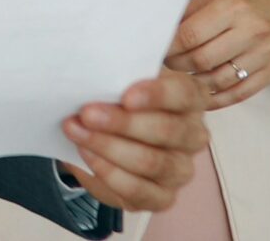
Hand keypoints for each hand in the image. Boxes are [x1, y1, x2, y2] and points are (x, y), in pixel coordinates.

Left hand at [57, 69, 207, 212]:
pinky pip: (138, 189)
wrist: (104, 138)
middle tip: (87, 113)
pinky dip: (109, 172)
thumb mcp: (120, 81)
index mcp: (190, 99)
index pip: (183, 94)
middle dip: (123, 123)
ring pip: (151, 162)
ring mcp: (181, 169)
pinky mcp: (162, 197)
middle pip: (167, 130)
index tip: (125, 97)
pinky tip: (86, 155)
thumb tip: (95, 73)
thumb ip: (117, 76)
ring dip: (109, 146)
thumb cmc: (117, 101)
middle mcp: (193, 135)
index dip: (157, 95)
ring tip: (76, 131)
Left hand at [164, 0, 269, 109]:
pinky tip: (200, 95)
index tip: (153, 49)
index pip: (189, 35)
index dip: (166, 47)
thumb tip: (159, 31)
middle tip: (163, 64)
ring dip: (192, 84)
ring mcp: (263, 55)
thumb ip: (192, 12)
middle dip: (175, 65)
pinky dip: (215, 98)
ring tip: (178, 78)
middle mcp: (250, 31)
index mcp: (233, 6)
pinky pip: (238, 93)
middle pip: (201, 60)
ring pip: (217, 80)